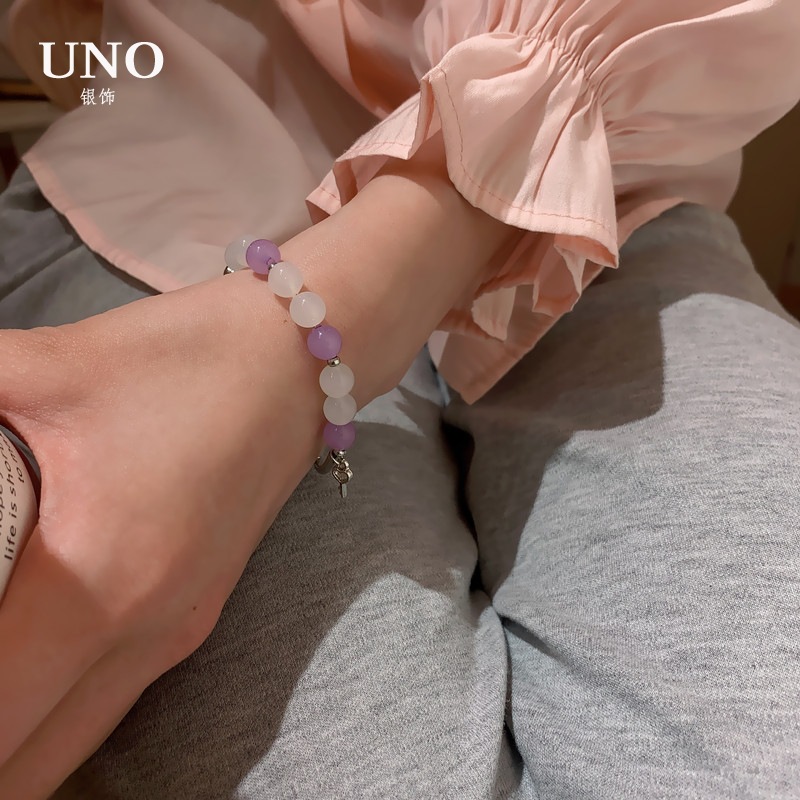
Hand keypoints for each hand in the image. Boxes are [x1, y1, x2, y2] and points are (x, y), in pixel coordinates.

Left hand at [0, 270, 323, 797]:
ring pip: (71, 744)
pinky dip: (54, 709)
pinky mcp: (199, 610)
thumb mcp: (48, 368)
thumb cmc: (188, 360)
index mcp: (102, 580)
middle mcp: (149, 629)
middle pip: (25, 767)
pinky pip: (111, 700)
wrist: (298, 358)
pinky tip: (27, 656)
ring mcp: (182, 628)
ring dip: (12, 739)